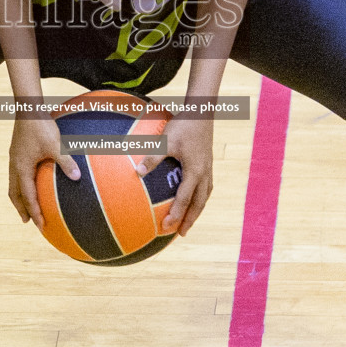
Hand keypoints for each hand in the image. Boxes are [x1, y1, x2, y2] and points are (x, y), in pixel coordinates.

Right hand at [8, 116, 75, 228]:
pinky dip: (21, 185)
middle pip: (15, 194)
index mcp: (22, 168)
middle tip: (29, 222)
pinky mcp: (17, 153)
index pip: (28, 197)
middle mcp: (15, 166)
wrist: (27, 109)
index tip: (41, 226)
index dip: (35, 213)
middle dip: (22, 209)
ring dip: (20, 198)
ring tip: (26, 207)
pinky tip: (31, 182)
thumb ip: (66, 162)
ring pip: (14, 185)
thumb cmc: (41, 126)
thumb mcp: (56, 145)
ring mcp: (14, 160)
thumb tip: (77, 177)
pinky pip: (16, 175)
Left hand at [158, 116, 213, 235]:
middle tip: (182, 233)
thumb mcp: (165, 141)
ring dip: (197, 210)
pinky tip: (193, 198)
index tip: (167, 227)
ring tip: (189, 221)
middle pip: (199, 203)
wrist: (203, 112)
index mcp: (195, 171)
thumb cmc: (182, 126)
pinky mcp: (208, 164)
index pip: (185, 199)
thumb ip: (152, 157)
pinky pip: (206, 187)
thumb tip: (136, 173)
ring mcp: (208, 169)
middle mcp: (204, 173)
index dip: (177, 215)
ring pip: (205, 196)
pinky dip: (200, 197)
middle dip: (190, 219)